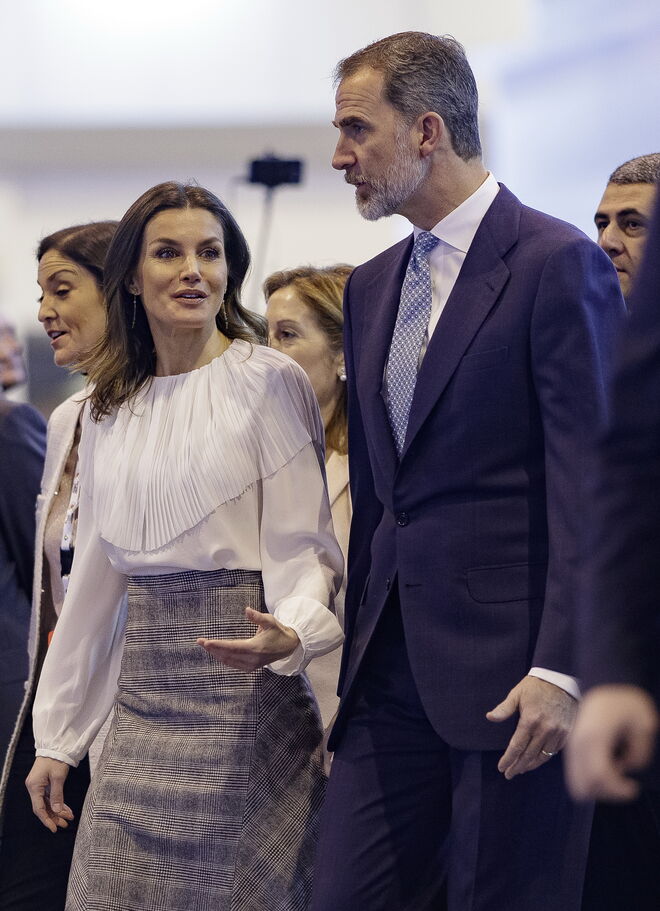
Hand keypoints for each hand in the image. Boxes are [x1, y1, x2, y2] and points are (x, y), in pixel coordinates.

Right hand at [25, 756, 73, 832]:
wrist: (56, 746)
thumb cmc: (56, 759)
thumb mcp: (58, 777)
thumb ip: (57, 795)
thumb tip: (57, 811)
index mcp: (34, 786)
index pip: (39, 808)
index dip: (47, 820)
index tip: (54, 828)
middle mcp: (34, 787)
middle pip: (43, 807)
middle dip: (54, 817)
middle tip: (65, 824)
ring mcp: (38, 785)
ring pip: (47, 803)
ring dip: (57, 811)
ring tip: (68, 818)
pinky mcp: (44, 783)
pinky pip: (50, 797)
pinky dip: (58, 803)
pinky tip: (66, 809)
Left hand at [197, 607, 299, 670]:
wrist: (288, 646)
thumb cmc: (278, 631)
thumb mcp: (270, 621)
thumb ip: (257, 617)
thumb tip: (247, 610)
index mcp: (256, 648)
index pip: (232, 647)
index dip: (218, 645)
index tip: (206, 642)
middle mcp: (252, 659)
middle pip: (228, 655)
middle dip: (213, 649)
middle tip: (200, 642)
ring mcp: (252, 665)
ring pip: (229, 661)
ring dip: (216, 654)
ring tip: (205, 646)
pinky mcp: (251, 667)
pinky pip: (234, 664)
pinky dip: (224, 659)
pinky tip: (216, 654)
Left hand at [486, 675, 576, 778]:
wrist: (561, 679)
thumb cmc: (536, 686)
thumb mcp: (517, 694)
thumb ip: (504, 709)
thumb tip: (489, 717)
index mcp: (530, 720)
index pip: (516, 747)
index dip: (508, 759)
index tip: (501, 768)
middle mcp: (545, 729)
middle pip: (528, 755)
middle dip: (517, 766)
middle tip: (509, 774)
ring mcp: (558, 732)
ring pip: (542, 756)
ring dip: (530, 765)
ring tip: (521, 769)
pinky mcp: (568, 733)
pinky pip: (555, 751)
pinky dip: (545, 757)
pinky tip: (537, 760)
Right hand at [566, 685, 658, 801]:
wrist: (605, 681)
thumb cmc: (626, 700)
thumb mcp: (644, 724)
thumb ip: (640, 752)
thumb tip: (627, 767)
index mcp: (594, 737)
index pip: (599, 777)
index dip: (618, 790)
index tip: (634, 786)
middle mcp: (577, 744)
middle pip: (583, 786)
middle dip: (606, 792)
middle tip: (623, 781)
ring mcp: (572, 746)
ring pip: (577, 783)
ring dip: (598, 786)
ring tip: (616, 770)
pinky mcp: (573, 746)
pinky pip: (576, 773)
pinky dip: (591, 778)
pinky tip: (608, 764)